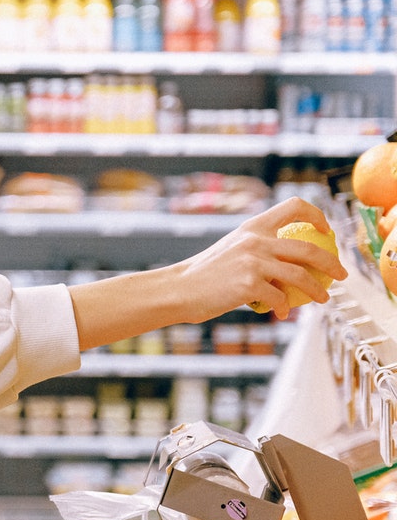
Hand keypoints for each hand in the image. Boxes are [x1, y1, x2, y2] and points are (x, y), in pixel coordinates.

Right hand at [173, 197, 347, 321]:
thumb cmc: (205, 274)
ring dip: (317, 290)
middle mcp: (255, 240)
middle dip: (332, 263)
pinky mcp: (249, 284)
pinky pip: (280, 298)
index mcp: (252, 227)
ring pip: (301, 276)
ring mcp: (253, 262)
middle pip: (309, 248)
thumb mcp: (232, 251)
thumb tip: (290, 263)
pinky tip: (282, 313)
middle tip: (341, 274)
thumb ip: (258, 250)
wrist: (178, 289)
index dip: (316, 215)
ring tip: (323, 298)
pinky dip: (284, 308)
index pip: (294, 206)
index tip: (325, 231)